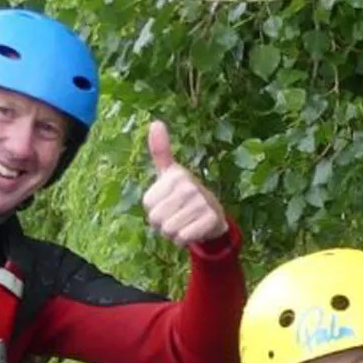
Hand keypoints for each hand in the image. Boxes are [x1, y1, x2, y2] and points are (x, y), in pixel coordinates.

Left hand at [141, 121, 228, 247]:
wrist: (213, 216)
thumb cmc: (184, 195)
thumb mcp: (170, 173)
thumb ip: (160, 150)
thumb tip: (156, 122)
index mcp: (175, 175)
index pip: (148, 206)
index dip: (154, 212)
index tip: (168, 204)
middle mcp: (188, 186)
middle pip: (157, 220)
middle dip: (164, 225)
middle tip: (177, 216)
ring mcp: (201, 202)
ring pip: (169, 231)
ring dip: (174, 234)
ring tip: (185, 223)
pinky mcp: (210, 219)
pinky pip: (183, 238)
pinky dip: (185, 241)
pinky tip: (193, 231)